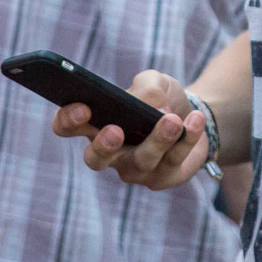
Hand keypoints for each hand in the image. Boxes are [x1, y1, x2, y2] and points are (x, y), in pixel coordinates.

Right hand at [51, 70, 210, 189]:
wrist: (193, 116)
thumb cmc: (161, 98)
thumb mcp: (154, 82)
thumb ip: (148, 88)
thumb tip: (154, 108)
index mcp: (95, 124)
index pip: (66, 126)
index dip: (68, 119)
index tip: (84, 108)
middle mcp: (110, 153)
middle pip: (95, 159)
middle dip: (103, 146)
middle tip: (116, 131)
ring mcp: (135, 169)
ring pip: (142, 160)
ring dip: (157, 139)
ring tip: (172, 119)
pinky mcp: (163, 179)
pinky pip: (174, 161)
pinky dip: (187, 139)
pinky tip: (194, 121)